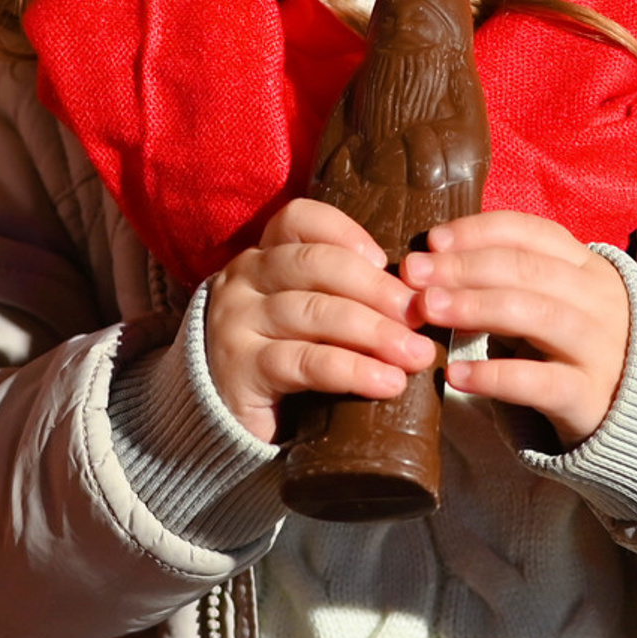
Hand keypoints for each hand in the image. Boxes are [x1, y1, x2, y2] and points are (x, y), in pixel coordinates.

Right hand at [205, 198, 433, 443]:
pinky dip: (353, 370)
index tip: (387, 260)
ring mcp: (237, 322)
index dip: (346, 232)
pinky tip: (386, 382)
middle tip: (419, 313)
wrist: (217, 418)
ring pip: (315, 312)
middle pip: (316, 264)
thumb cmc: (278, 357)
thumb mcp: (305, 315)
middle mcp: (244, 279)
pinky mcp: (240, 368)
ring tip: (415, 355)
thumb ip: (341, 295)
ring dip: (375, 333)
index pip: (300, 219)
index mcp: (263, 255)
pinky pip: (305, 362)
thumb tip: (416, 298)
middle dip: (376, 288)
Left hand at [402, 212, 630, 448]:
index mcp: (589, 268)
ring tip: (427, 309)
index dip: (479, 231)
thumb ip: (506, 282)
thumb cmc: (573, 348)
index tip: (432, 240)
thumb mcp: (553, 303)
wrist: (636, 412)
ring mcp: (601, 348)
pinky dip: (495, 376)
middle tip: (414, 274)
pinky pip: (541, 383)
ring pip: (538, 315)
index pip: (532, 233)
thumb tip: (431, 264)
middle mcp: (600, 300)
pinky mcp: (590, 397)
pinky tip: (455, 375)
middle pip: (529, 270)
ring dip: (476, 307)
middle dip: (465, 267)